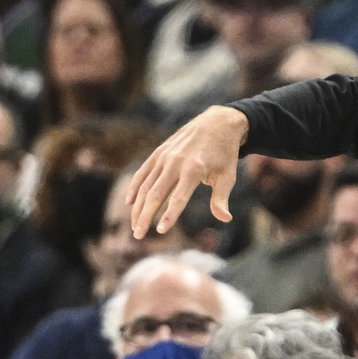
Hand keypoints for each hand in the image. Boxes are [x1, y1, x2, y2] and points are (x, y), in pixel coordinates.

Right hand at [127, 106, 248, 238]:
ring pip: (145, 185)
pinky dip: (134, 187)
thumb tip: (225, 219)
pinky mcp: (159, 152)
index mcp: (195, 169)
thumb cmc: (225, 153)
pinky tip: (129, 203)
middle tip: (139, 236)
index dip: (169, 215)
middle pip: (155, 193)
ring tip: (135, 227)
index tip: (161, 231)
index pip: (178, 197)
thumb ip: (222, 198)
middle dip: (145, 216)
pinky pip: (143, 172)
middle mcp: (176, 162)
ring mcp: (165, 156)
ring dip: (138, 207)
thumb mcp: (228, 175)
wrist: (218, 122)